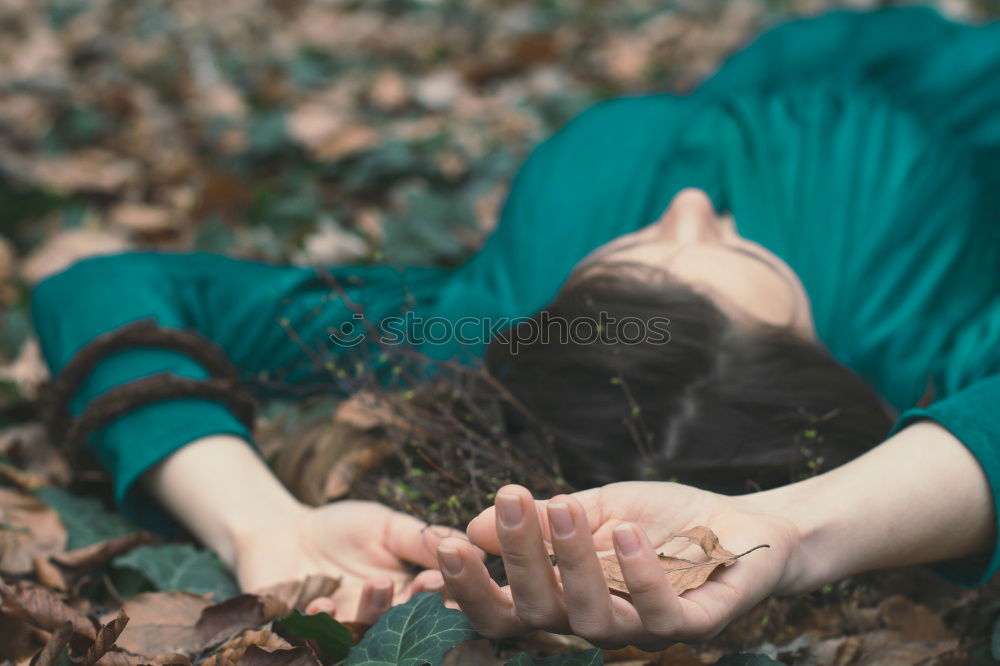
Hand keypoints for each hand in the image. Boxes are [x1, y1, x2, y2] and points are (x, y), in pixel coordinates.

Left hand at [234, 499, 462, 623]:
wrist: (282, 531)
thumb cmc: (341, 528)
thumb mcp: (387, 525)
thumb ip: (423, 539)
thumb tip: (472, 544)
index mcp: (407, 595)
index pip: (436, 602)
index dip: (446, 593)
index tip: (451, 574)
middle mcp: (381, 621)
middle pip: (407, 624)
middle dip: (419, 607)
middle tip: (423, 585)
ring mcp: (346, 631)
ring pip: (367, 635)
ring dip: (376, 613)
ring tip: (378, 584)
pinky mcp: (310, 635)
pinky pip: (320, 639)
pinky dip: (324, 624)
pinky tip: (324, 605)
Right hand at [436, 482, 800, 649]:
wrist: (745, 525)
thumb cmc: (665, 521)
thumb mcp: (597, 507)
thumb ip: (544, 520)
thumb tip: (474, 523)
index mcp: (568, 599)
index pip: (507, 607)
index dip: (471, 586)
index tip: (442, 543)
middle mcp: (598, 624)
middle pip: (539, 613)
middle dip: (517, 560)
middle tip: (509, 500)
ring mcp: (645, 631)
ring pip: (592, 618)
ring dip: (572, 561)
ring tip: (563, 509)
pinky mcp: (695, 626)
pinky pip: (662, 614)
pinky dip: (642, 574)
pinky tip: (627, 532)